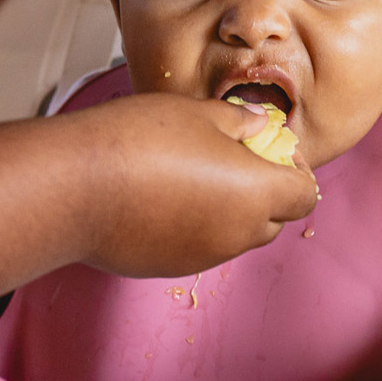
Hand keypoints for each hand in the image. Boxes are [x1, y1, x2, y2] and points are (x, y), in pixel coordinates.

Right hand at [71, 93, 319, 277]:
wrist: (76, 186)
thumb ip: (239, 122)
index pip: (305, 195)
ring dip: (227, 209)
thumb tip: (257, 125)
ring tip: (190, 172)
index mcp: (257, 193)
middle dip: (264, 191)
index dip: (296, 170)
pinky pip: (197, 246)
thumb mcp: (199, 113)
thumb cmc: (138, 140)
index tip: (272, 148)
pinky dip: (193, 225)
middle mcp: (237, 234)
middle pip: (273, 220)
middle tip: (232, 157)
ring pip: (234, 235)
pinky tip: (160, 195)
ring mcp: (203, 256)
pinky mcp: (168, 267)